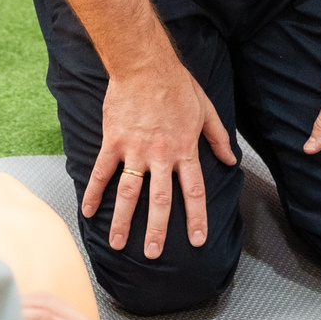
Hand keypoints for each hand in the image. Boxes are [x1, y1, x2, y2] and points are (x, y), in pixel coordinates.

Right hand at [85, 56, 236, 258]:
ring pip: (129, 192)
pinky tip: (89, 212)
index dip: (196, 217)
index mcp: (185, 150)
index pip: (193, 191)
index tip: (197, 240)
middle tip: (152, 254)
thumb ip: (219, 137)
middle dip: (156, 230)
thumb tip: (231, 160)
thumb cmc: (178, 85)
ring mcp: (135, 150)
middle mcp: (161, 156)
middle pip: (160, 200)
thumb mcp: (207, 110)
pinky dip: (94, 192)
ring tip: (118, 245)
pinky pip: (102, 171)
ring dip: (123, 220)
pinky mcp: (113, 142)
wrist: (144, 65)